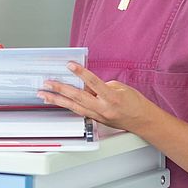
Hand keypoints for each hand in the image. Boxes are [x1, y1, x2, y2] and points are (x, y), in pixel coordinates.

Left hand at [36, 62, 157, 131]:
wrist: (143, 121)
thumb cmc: (135, 103)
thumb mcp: (121, 88)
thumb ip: (102, 85)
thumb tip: (87, 84)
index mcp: (112, 98)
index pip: (94, 83)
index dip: (81, 73)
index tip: (70, 65)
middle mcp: (103, 108)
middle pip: (78, 97)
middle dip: (60, 89)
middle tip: (47, 83)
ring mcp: (98, 116)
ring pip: (74, 107)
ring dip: (57, 100)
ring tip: (44, 95)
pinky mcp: (96, 120)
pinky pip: (79, 112)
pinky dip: (67, 106)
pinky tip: (57, 101)